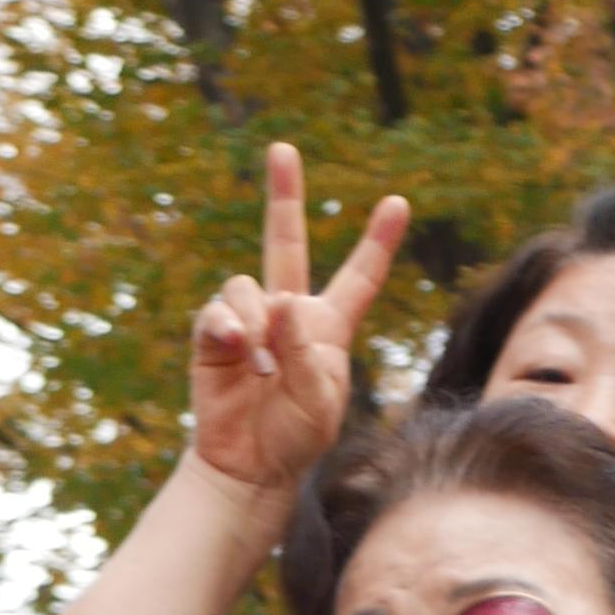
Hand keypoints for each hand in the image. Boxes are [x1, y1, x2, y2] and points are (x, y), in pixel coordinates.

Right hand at [191, 140, 411, 504]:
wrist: (248, 466)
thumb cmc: (294, 438)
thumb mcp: (317, 400)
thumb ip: (302, 351)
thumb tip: (279, 302)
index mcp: (328, 327)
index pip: (359, 277)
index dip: (377, 242)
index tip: (398, 203)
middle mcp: (289, 313)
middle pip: (285, 242)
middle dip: (283, 195)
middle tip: (282, 149)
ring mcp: (251, 320)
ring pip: (248, 286)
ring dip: (257, 323)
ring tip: (261, 366)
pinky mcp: (216, 335)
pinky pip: (219, 311)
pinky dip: (229, 327)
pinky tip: (238, 350)